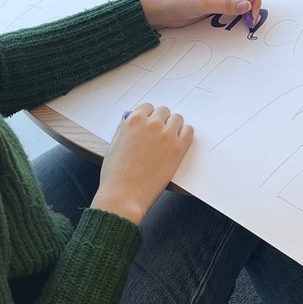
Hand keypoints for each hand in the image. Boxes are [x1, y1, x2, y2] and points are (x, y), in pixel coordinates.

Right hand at [90, 104, 193, 223]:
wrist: (124, 195)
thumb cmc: (115, 174)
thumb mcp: (113, 145)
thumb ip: (124, 128)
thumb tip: (130, 117)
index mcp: (133, 121)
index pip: (147, 108)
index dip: (148, 117)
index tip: (149, 125)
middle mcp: (151, 124)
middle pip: (163, 111)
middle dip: (161, 121)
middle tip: (158, 134)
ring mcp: (166, 135)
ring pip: (177, 119)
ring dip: (173, 126)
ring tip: (168, 140)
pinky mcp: (178, 148)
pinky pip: (188, 131)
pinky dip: (185, 134)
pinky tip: (178, 143)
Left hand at [139, 0, 261, 29]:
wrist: (163, 11)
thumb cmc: (177, 1)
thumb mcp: (202, 4)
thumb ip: (225, 5)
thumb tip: (246, 5)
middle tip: (252, 14)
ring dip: (249, 5)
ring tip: (249, 19)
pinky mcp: (219, 0)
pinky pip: (236, 3)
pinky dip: (242, 10)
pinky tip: (243, 19)